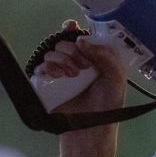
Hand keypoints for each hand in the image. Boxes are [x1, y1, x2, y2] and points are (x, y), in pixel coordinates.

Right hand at [35, 20, 126, 145]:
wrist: (92, 129)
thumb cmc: (108, 103)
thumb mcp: (116, 76)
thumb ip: (105, 55)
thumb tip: (81, 41)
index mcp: (91, 57)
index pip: (78, 36)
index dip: (72, 29)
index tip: (71, 27)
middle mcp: (74, 62)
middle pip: (63, 42)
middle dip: (71, 51)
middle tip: (82, 67)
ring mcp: (59, 73)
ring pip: (51, 53)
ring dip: (61, 60)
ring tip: (71, 75)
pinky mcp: (47, 85)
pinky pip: (40, 68)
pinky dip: (46, 68)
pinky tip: (56, 76)